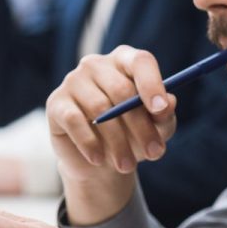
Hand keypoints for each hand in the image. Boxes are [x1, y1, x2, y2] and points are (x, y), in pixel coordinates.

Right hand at [45, 46, 176, 223]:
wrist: (98, 160)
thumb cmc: (132, 135)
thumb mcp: (156, 129)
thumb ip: (165, 116)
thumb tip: (170, 103)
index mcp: (125, 61)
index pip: (140, 61)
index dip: (152, 84)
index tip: (161, 110)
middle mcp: (97, 65)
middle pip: (122, 90)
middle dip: (142, 126)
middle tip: (155, 152)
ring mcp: (73, 81)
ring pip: (100, 109)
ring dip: (118, 142)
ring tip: (128, 166)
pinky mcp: (56, 102)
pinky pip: (74, 121)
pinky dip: (89, 143)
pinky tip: (98, 160)